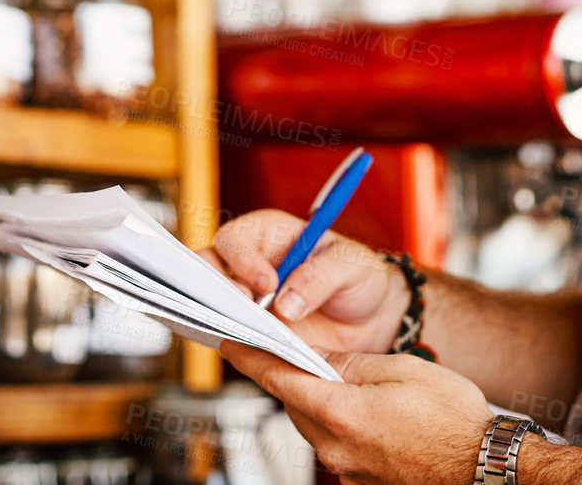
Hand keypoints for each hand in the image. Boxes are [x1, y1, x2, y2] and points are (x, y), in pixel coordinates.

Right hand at [203, 208, 405, 353]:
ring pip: (211, 303)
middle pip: (208, 268)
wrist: (373, 322)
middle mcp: (249, 264)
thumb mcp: (350, 266)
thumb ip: (320, 276)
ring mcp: (247, 301)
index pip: (236, 239)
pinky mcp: (252, 332)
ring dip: (220, 316)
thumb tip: (285, 303)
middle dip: (217, 288)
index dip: (243, 260)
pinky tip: (246, 347)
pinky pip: (228, 335)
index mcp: (268, 234)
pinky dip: (230, 340)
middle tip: (246, 308)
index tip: (267, 284)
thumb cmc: (360, 278)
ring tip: (246, 330)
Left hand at [221, 340, 490, 484]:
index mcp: (342, 412)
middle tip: (301, 353)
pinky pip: (337, 447)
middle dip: (295, 378)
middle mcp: (336, 448)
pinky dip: (342, 426)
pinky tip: (372, 416)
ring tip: (354, 385)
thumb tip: (315, 357)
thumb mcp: (402, 370)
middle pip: (295, 404)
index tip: (230, 342)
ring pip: (315, 426)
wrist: (485, 468)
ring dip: (321, 402)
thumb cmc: (454, 419)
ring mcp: (347, 471)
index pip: (280, 379)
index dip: (251, 358)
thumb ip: (351, 364)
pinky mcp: (361, 483)